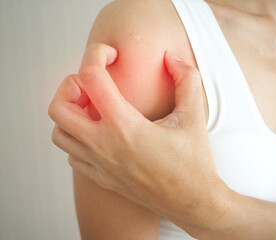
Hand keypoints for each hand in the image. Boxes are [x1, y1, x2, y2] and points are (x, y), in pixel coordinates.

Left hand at [48, 43, 228, 236]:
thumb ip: (186, 80)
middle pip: (59, 108)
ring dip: (70, 115)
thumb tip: (172, 58)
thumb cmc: (194, 162)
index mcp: (125, 126)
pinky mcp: (102, 179)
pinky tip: (99, 135)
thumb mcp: (194, 116)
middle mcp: (104, 146)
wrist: (193, 202)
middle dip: (70, 87)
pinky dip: (77, 139)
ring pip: (60, 134)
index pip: (91, 78)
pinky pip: (72, 156)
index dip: (96, 55)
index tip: (112, 55)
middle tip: (92, 84)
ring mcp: (100, 166)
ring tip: (93, 109)